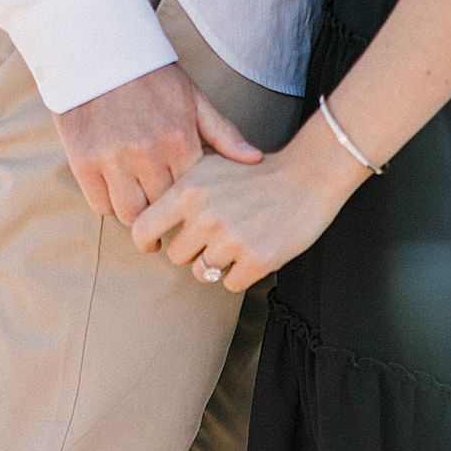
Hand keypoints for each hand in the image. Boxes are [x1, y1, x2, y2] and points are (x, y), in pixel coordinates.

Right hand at [54, 63, 262, 224]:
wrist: (96, 49)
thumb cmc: (151, 77)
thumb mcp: (193, 99)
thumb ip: (224, 134)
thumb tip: (257, 160)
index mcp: (178, 139)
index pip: (193, 196)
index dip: (193, 207)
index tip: (192, 212)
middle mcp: (146, 153)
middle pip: (162, 211)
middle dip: (166, 218)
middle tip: (167, 221)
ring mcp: (112, 159)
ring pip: (130, 216)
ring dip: (137, 218)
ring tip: (143, 215)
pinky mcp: (83, 161)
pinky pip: (101, 205)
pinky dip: (109, 205)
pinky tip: (116, 194)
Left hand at [131, 120, 367, 293]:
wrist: (307, 177)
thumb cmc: (256, 174)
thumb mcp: (211, 166)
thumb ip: (180, 188)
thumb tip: (147, 215)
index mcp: (189, 189)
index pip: (143, 229)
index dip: (147, 243)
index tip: (156, 246)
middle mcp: (206, 214)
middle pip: (176, 256)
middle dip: (193, 251)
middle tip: (217, 236)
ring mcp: (231, 239)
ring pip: (203, 273)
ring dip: (218, 264)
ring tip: (238, 241)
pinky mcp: (256, 259)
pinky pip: (231, 284)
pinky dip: (241, 274)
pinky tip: (255, 251)